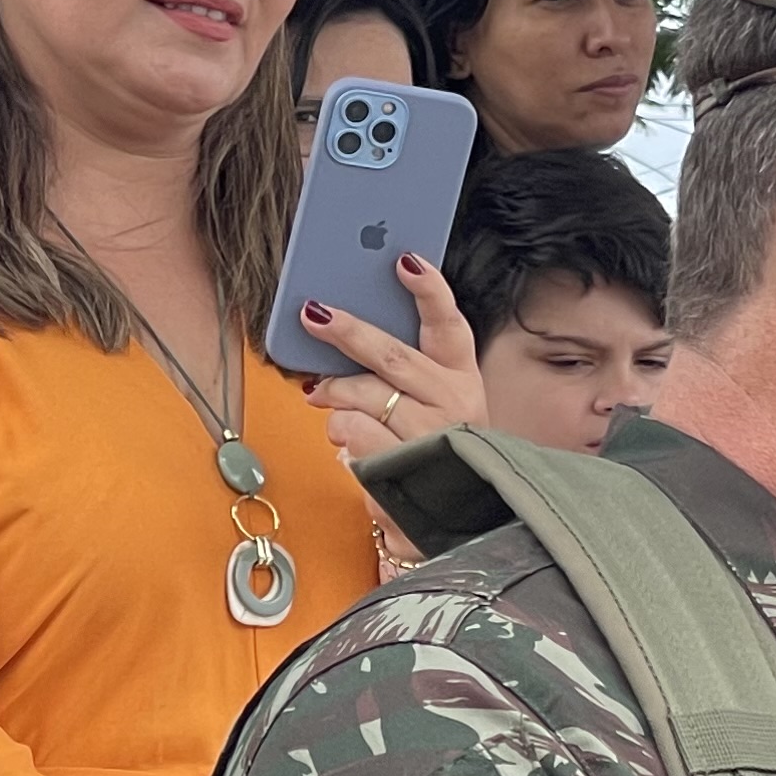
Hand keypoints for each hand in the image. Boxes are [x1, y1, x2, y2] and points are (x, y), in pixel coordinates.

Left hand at [296, 253, 483, 469]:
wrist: (456, 515)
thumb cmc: (432, 447)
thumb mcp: (429, 402)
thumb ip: (395, 368)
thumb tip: (339, 329)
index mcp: (462, 377)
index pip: (449, 325)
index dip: (429, 290)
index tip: (405, 260)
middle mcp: (454, 401)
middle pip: (391, 355)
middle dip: (348, 331)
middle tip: (313, 313)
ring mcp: (432, 434)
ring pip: (363, 394)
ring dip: (335, 395)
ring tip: (323, 398)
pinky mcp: (404, 464)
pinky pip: (350, 431)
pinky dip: (340, 433)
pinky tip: (350, 442)